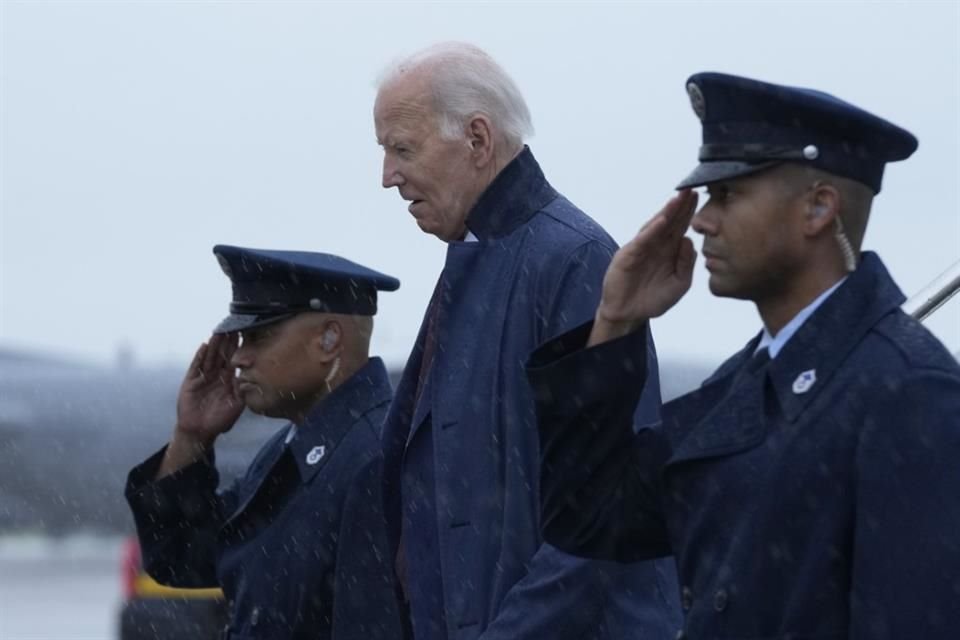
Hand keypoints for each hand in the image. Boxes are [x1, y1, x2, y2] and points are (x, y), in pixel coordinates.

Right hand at [174, 332, 243, 446]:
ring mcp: (203, 377)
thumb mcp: (237, 404)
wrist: (200, 431)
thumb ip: (242, 390)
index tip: (246, 334)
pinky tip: (205, 346)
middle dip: (228, 341)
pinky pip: (196, 366)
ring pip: (210, 357)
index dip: (239, 348)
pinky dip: (200, 356)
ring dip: (215, 345)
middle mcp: (216, 375)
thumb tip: (249, 376)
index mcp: (228, 379)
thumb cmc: (220, 420)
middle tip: (234, 325)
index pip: (235, 360)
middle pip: (222, 354)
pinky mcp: (191, 381)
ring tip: (220, 331)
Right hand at [589, 190, 698, 345]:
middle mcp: (655, 245)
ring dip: (667, 212)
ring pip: (656, 226)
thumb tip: (689, 241)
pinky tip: (662, 219)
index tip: (701, 196)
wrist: (628, 315)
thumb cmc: (653, 299)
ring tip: (679, 198)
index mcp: (668, 251)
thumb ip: (686, 264)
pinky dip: (652, 229)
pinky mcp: (628, 255)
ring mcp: (641, 248)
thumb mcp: (679, 284)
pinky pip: (642, 240)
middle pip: (670, 221)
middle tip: (693, 188)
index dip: (690, 212)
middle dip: (681, 205)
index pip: (681, 227)